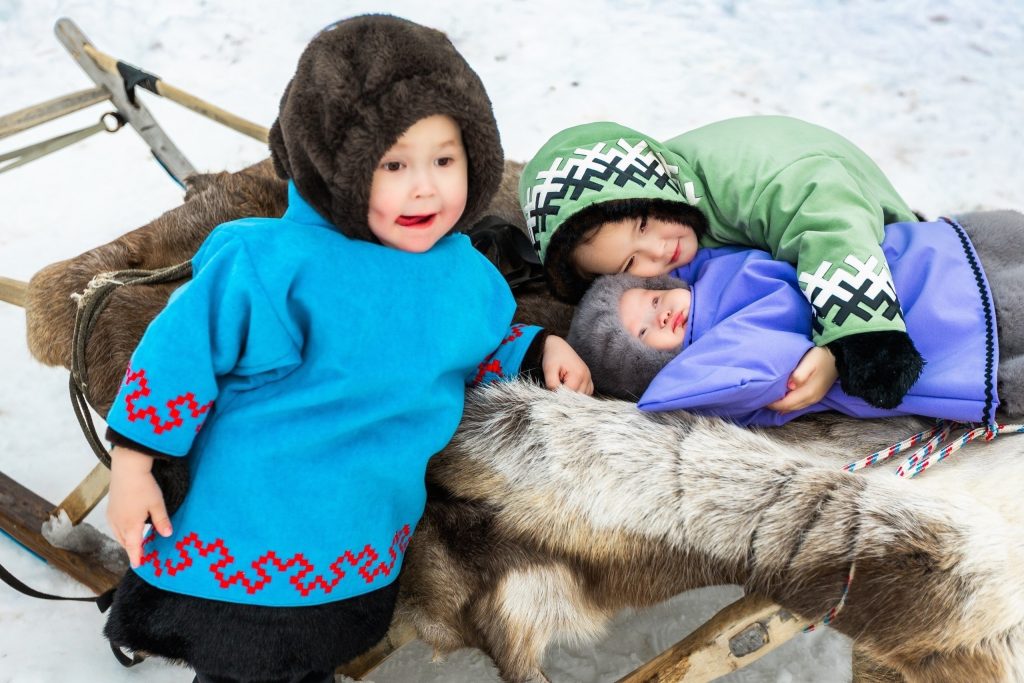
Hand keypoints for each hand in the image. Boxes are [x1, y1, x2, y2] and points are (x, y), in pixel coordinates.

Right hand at [107, 446, 172, 567]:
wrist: (127, 468)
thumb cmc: (143, 486)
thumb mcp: (157, 504)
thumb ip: (162, 521)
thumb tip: (167, 534)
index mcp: (131, 525)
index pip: (133, 547)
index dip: (136, 557)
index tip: (138, 565)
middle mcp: (118, 523)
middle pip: (124, 542)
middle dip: (132, 549)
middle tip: (140, 555)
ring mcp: (112, 515)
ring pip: (118, 534)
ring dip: (126, 540)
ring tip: (135, 543)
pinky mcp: (110, 507)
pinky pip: (115, 525)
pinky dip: (122, 531)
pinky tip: (128, 527)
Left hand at [542, 335, 593, 394]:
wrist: (557, 346)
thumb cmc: (553, 357)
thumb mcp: (549, 370)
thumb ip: (552, 384)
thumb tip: (555, 396)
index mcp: (578, 374)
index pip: (570, 395)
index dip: (559, 395)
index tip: (552, 391)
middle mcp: (587, 377)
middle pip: (577, 397)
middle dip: (565, 396)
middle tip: (557, 387)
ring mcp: (589, 378)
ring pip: (582, 396)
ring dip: (572, 395)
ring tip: (563, 385)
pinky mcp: (588, 379)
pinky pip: (586, 393)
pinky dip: (578, 393)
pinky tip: (569, 387)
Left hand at [766, 346, 836, 412]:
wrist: (839, 356)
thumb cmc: (821, 357)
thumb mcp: (809, 363)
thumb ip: (799, 375)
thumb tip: (790, 386)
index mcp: (808, 393)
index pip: (786, 404)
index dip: (772, 403)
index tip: (761, 398)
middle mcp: (811, 399)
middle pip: (789, 408)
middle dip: (775, 406)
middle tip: (761, 399)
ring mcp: (815, 398)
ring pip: (794, 407)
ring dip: (782, 405)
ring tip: (770, 400)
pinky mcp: (816, 395)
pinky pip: (800, 404)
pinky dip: (790, 404)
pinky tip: (783, 400)